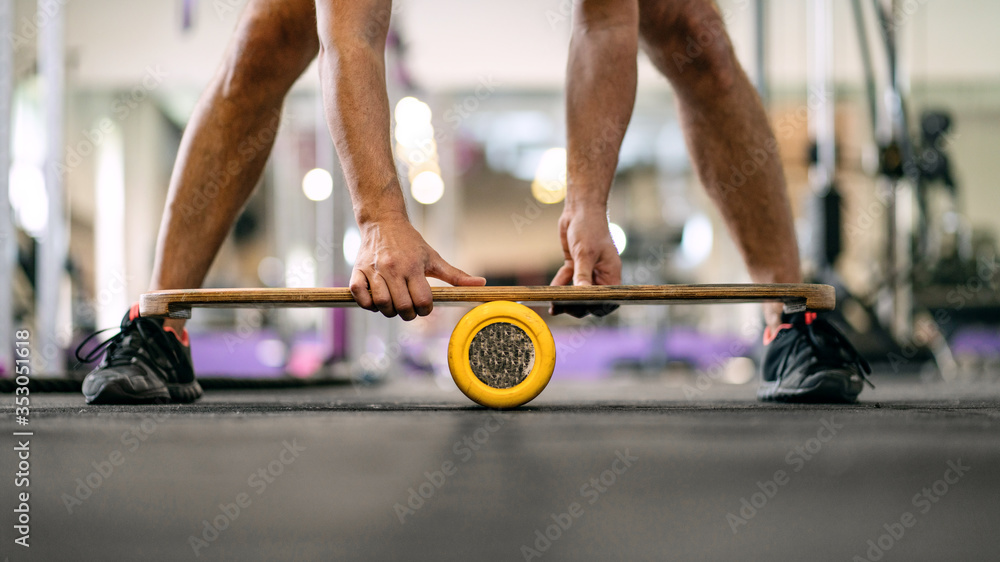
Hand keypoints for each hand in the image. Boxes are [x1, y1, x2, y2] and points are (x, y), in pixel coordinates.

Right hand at [350, 216, 485, 319]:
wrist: (383, 221)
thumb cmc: (411, 242)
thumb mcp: (434, 257)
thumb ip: (456, 275)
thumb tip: (481, 284)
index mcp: (413, 267)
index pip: (423, 301)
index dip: (426, 310)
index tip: (424, 306)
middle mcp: (393, 268)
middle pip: (402, 307)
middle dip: (408, 314)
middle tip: (409, 309)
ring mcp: (373, 270)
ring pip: (381, 304)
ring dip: (388, 311)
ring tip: (394, 304)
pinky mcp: (357, 270)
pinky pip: (359, 296)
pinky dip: (367, 304)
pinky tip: (376, 299)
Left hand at [549, 208, 621, 317]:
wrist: (580, 209)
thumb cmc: (589, 227)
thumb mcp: (585, 253)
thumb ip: (582, 275)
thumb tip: (581, 295)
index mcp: (611, 274)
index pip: (608, 300)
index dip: (597, 308)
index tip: (582, 310)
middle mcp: (601, 274)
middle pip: (591, 298)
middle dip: (577, 305)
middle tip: (562, 308)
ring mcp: (588, 270)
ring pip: (578, 291)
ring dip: (566, 298)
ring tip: (554, 306)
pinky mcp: (576, 264)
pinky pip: (568, 279)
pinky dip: (560, 284)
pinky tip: (551, 289)